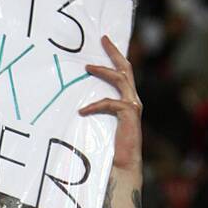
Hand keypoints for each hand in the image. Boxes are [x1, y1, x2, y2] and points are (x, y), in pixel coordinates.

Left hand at [80, 34, 142, 207]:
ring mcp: (133, 106)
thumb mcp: (101, 125)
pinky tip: (82, 111)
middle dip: (114, 52)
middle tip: (103, 38)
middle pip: (125, 69)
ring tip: (87, 67)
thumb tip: (74, 104)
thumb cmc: (109, 150)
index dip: (114, 57)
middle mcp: (133, 100)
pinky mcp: (129, 115)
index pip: (122, 73)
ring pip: (120, 80)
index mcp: (128, 100)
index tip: (104, 42)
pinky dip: (95, 105)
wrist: (122, 168)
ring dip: (103, 71)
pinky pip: (110, 103)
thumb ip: (96, 111)